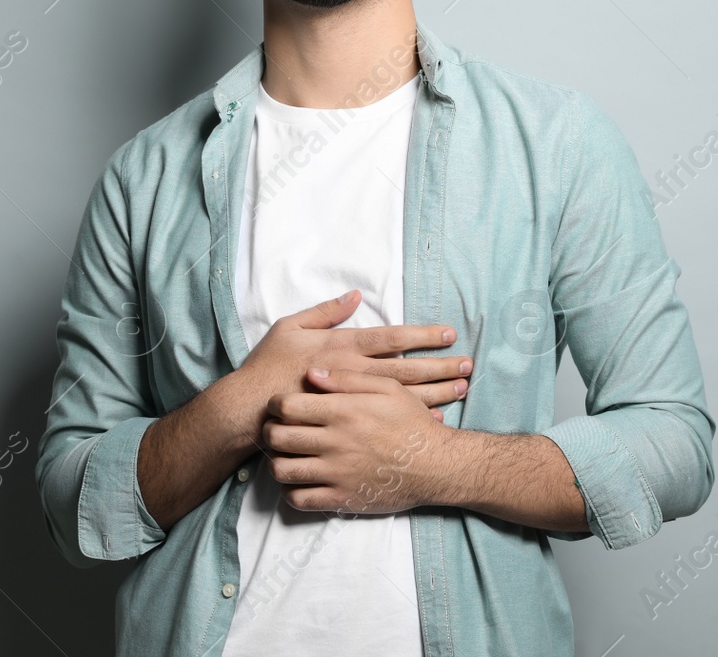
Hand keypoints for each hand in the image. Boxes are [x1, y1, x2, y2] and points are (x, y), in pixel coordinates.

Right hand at [231, 290, 471, 430]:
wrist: (250, 411)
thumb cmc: (267, 366)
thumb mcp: (289, 327)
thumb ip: (325, 312)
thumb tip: (355, 295)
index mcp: (342, 347)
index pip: (391, 338)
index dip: (422, 335)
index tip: (449, 334)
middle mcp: (353, 373)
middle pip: (406, 369)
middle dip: (439, 367)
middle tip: (467, 365)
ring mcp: (353, 401)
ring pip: (402, 396)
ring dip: (435, 392)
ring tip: (461, 389)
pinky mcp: (349, 423)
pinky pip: (388, 422)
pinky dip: (412, 419)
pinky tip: (436, 418)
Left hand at [262, 368, 455, 513]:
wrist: (437, 466)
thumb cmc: (412, 423)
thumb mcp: (388, 388)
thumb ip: (348, 379)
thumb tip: (312, 372)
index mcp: (343, 412)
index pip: (287, 407)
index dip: (276, 404)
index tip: (279, 405)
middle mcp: (335, 443)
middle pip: (277, 437)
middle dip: (270, 431)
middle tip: (276, 428)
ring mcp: (337, 474)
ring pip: (282, 470)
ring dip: (277, 461)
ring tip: (285, 454)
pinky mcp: (342, 499)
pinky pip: (299, 499)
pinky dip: (290, 490)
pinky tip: (299, 480)